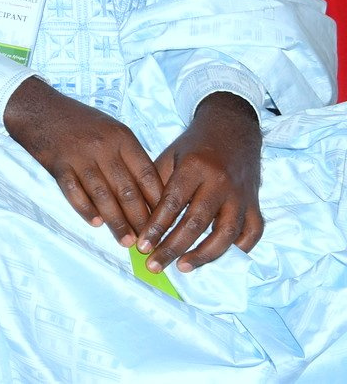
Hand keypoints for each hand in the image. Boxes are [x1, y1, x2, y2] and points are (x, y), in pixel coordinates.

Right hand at [4, 78, 163, 245]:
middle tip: (148, 241)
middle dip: (140, 220)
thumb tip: (147, 194)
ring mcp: (79, 156)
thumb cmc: (80, 121)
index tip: (165, 222)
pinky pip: (74, 193)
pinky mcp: (58, 165)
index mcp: (122, 138)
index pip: (147, 175)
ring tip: (126, 241)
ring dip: (116, 222)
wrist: (39, 108)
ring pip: (103, 196)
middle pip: (127, 190)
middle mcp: (103, 147)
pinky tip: (95, 223)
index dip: (157, 201)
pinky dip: (85, 209)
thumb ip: (128, 156)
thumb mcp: (111, 129)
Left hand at [137, 92, 263, 272]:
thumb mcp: (170, 155)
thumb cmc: (194, 145)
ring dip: (204, 255)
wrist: (233, 129)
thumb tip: (140, 219)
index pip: (173, 203)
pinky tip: (217, 257)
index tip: (142, 246)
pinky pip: (252, 232)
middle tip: (155, 264)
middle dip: (173, 247)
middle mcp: (220, 183)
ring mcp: (241, 195)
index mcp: (194, 167)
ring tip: (182, 267)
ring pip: (226, 233)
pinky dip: (238, 248)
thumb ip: (156, 184)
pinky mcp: (256, 203)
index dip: (156, 227)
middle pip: (196, 223)